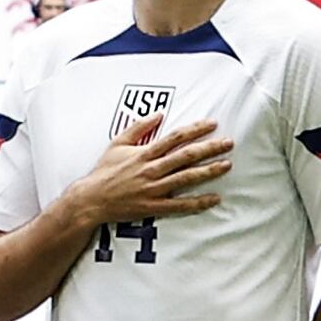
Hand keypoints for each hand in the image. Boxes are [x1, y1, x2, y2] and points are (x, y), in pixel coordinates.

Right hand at [58, 113, 232, 234]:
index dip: (196, 129)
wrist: (91, 199)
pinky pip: (180, 205)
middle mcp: (151, 169)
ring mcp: (153, 189)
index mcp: (144, 153)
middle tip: (229, 143)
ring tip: (227, 164)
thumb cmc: (104, 171)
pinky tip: (214, 198)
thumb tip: (158, 115)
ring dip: (209, 171)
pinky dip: (198, 202)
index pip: (175, 137)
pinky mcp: (153, 206)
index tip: (212, 124)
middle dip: (210, 148)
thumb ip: (138, 128)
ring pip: (187, 178)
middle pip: (186, 156)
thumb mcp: (117, 144)